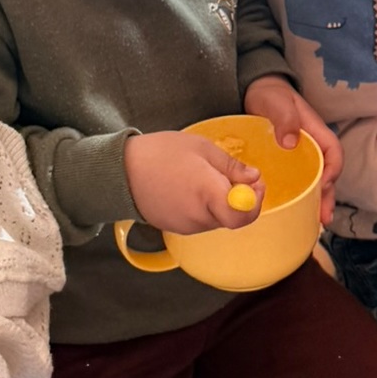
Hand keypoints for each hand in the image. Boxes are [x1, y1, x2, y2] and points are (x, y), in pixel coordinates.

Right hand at [124, 130, 264, 234]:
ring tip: (202, 179)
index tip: (255, 185)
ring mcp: (185, 226)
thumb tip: (254, 178)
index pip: (244, 216)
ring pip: (215, 220)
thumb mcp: (202, 148)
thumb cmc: (161, 153)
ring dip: (218, 204)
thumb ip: (231, 166)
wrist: (120, 171)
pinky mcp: (174, 229)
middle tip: (232, 177)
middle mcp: (199, 216)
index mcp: (208, 193)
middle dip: (238, 200)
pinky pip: (199, 221)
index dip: (256, 203)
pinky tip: (188, 190)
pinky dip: (202, 209)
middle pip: (232, 218)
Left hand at [244, 75, 341, 225]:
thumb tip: (291, 142)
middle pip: (328, 173)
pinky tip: (297, 210)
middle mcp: (312, 146)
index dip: (332, 170)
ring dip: (318, 200)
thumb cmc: (270, 94)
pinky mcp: (289, 162)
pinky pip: (300, 180)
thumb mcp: (277, 102)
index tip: (322, 186)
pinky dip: (302, 196)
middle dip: (328, 195)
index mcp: (316, 131)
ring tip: (316, 222)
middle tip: (324, 217)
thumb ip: (285, 118)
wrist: (255, 90)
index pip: (333, 153)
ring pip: (316, 180)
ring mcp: (302, 155)